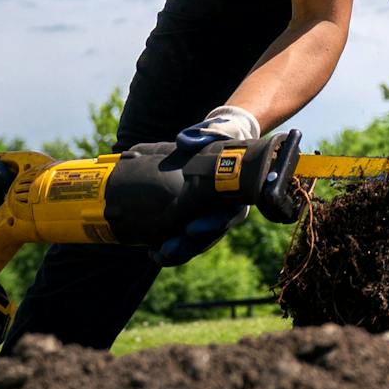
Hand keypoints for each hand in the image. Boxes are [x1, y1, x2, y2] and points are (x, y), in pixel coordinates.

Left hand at [149, 108, 260, 265]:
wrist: (222, 141)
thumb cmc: (221, 138)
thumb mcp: (218, 132)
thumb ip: (205, 135)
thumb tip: (183, 140)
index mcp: (236, 192)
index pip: (227, 215)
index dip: (210, 225)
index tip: (190, 229)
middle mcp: (226, 210)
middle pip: (210, 235)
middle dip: (188, 246)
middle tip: (167, 249)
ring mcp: (211, 217)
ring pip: (197, 242)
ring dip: (178, 252)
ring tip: (156, 255)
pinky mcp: (196, 219)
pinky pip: (186, 239)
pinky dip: (171, 247)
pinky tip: (153, 252)